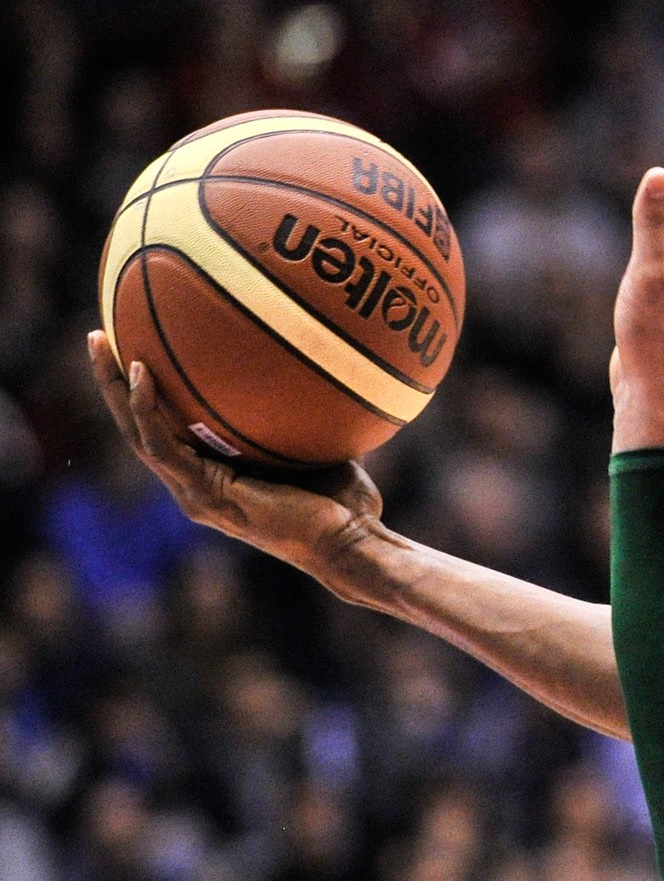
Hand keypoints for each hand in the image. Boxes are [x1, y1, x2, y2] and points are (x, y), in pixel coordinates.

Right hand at [88, 330, 386, 592]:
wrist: (350, 543)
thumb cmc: (346, 503)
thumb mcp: (319, 443)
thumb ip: (303, 413)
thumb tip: (317, 363)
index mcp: (214, 476)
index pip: (167, 429)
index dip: (147, 393)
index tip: (135, 345)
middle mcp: (195, 485)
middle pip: (139, 427)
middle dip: (114, 381)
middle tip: (97, 336)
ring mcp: (195, 493)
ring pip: (137, 433)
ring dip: (115, 387)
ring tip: (100, 344)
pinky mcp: (202, 495)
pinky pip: (162, 445)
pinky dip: (148, 409)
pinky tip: (141, 372)